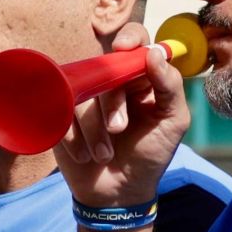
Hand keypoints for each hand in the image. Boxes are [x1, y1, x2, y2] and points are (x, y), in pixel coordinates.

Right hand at [55, 24, 190, 208]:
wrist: (119, 193)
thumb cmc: (151, 154)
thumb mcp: (173, 122)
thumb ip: (171, 86)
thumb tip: (155, 53)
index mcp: (141, 76)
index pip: (135, 40)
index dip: (129, 38)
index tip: (123, 49)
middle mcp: (112, 80)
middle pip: (104, 68)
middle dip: (112, 101)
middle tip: (118, 129)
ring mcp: (84, 96)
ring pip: (81, 92)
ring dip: (93, 128)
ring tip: (103, 154)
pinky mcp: (61, 114)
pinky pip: (59, 111)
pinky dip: (73, 137)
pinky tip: (84, 156)